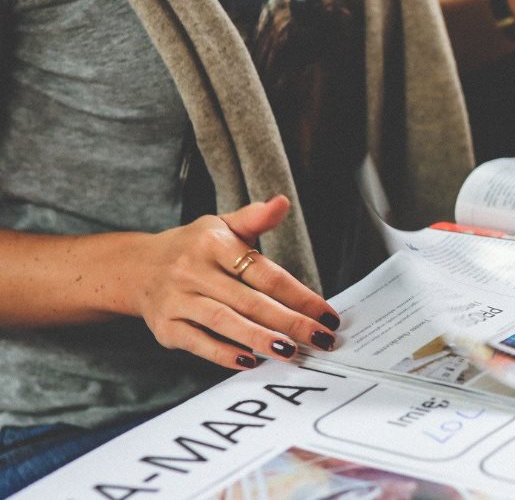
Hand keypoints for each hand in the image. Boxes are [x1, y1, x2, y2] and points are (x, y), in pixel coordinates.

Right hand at [124, 196, 339, 369]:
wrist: (137, 267)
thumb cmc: (193, 248)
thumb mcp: (221, 225)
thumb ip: (255, 218)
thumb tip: (281, 203)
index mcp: (213, 244)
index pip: (265, 273)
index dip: (299, 295)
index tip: (326, 314)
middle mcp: (193, 271)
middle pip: (250, 301)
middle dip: (289, 322)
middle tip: (320, 339)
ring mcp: (178, 300)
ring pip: (225, 322)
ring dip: (260, 339)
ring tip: (290, 352)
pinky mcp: (165, 327)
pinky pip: (198, 343)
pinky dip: (223, 354)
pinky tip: (250, 361)